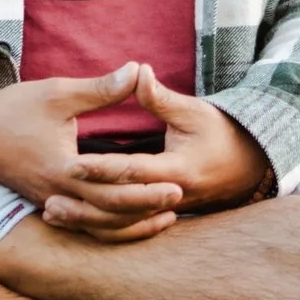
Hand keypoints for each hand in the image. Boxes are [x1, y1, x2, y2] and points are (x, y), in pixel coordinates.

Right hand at [0, 64, 183, 242]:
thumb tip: (138, 70)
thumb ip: (101, 89)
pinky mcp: (46, 203)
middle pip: (109, 215)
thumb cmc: (12, 109)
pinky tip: (129, 220)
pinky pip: (83, 224)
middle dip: (146, 210)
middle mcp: (57, 193)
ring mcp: (50, 203)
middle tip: (179, 201)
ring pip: (96, 227)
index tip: (178, 184)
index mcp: (62, 169)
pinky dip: (108, 226)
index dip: (147, 189)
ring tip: (163, 217)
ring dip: (130, 225)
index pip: (113, 188)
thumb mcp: (58, 93)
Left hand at [46, 64, 269, 231]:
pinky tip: (72, 219)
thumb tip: (136, 71)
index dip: (102, 168)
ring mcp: (167, 212)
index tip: (72, 163)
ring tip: (51, 212)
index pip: (133, 171)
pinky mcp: (160, 216)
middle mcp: (172, 198)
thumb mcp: (193, 111)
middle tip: (50, 196)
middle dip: (86, 203)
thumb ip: (160, 97)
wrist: (249, 164)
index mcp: (179, 170)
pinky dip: (98, 225)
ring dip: (86, 219)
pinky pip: (126, 227)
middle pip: (122, 206)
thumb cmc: (220, 132)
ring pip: (121, 224)